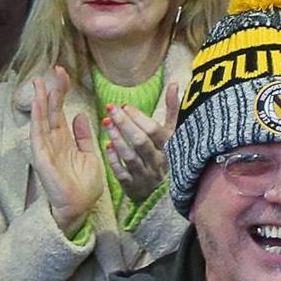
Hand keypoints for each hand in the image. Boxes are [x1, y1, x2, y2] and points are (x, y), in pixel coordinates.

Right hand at [29, 68, 103, 232]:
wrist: (79, 207)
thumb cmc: (84, 185)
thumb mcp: (89, 155)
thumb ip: (84, 136)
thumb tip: (81, 116)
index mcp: (65, 140)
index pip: (61, 111)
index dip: (62, 92)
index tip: (64, 74)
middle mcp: (53, 142)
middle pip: (51, 111)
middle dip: (52, 90)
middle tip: (55, 68)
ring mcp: (45, 149)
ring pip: (42, 119)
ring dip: (41, 100)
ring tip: (40, 81)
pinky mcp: (42, 157)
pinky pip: (38, 134)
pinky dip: (37, 118)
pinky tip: (37, 104)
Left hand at [104, 81, 179, 206]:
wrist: (165, 195)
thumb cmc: (167, 158)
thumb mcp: (172, 134)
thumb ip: (173, 110)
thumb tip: (175, 84)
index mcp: (170, 147)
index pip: (154, 131)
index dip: (139, 117)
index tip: (125, 106)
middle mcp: (159, 161)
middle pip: (141, 142)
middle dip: (125, 124)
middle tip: (111, 108)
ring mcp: (146, 175)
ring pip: (131, 157)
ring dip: (117, 139)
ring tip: (105, 123)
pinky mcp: (134, 188)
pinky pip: (123, 174)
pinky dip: (115, 160)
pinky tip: (106, 146)